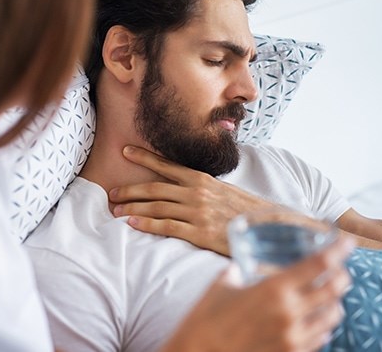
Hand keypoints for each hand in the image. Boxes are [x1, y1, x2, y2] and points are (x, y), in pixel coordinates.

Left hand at [109, 145, 269, 254]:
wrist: (270, 227)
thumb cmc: (245, 211)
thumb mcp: (224, 191)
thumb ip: (202, 188)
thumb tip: (183, 187)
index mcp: (201, 179)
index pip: (167, 165)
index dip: (144, 157)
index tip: (125, 151)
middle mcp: (196, 192)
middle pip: (154, 188)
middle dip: (129, 189)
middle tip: (111, 193)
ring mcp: (197, 212)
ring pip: (156, 206)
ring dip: (132, 207)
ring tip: (114, 211)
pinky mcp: (199, 232)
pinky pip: (166, 226)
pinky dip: (146, 224)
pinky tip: (131, 223)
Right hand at [160, 236, 354, 351]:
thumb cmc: (205, 320)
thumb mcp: (221, 287)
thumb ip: (236, 273)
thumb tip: (239, 269)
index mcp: (274, 290)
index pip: (319, 265)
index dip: (338, 251)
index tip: (348, 242)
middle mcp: (290, 313)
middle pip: (334, 290)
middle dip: (342, 277)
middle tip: (340, 270)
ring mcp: (293, 338)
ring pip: (332, 317)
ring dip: (334, 304)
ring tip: (330, 297)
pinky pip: (319, 339)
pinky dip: (323, 328)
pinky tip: (317, 324)